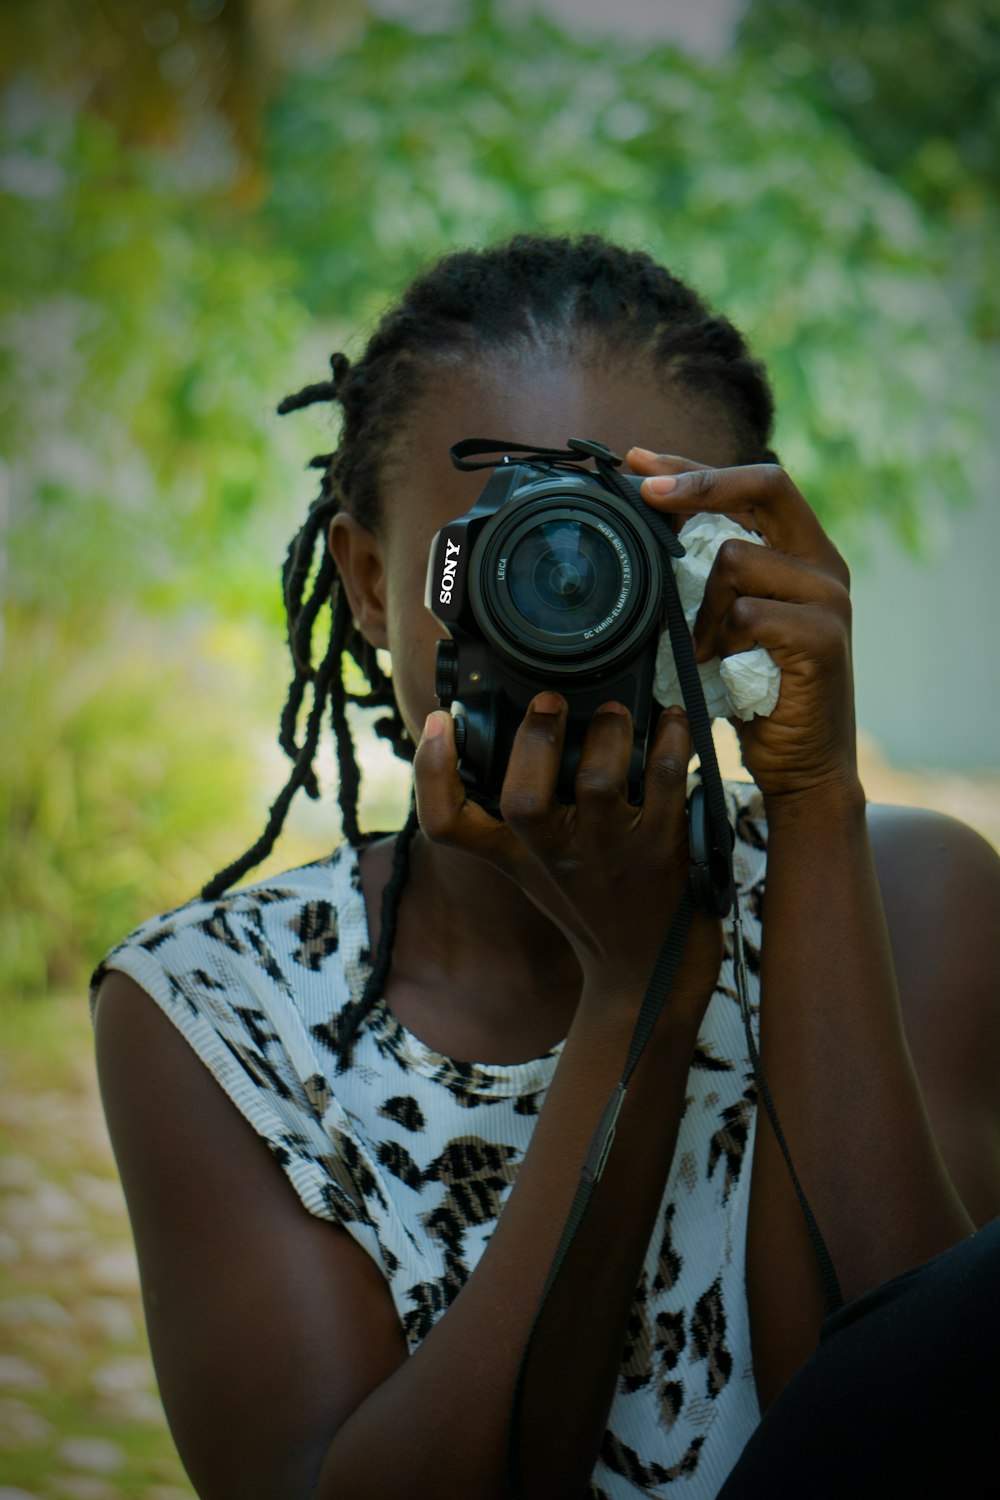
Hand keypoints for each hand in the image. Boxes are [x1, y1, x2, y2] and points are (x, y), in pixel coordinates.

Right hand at [413, 696, 721, 1017]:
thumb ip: (524, 822)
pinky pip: (664, 785)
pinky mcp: (660, 854)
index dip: (431, 772)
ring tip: (616, 711)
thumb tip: (534, 733)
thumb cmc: (594, 912)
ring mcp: (608, 856)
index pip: (448, 825)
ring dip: (608, 733)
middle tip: (550, 701)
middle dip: (535, 737)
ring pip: (598, 783)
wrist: (646, 977)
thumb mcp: (539, 873)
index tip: (437, 722)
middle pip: (522, 798)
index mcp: (513, 858)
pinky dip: (671, 744)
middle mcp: (553, 857)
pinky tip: (674, 722)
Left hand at [627, 448, 857, 812]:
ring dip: (700, 604)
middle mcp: (825, 565)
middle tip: (644, 495)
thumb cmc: (757, 695)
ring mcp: (829, 599)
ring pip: (737, 558)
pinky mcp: (823, 637)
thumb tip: (646, 533)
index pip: (755, 482)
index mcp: (804, 552)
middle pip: (764, 485)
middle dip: (698, 484)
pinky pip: (744, 613)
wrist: (801, 767)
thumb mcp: (727, 623)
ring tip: (703, 649)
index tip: (640, 461)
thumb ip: (708, 576)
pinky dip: (718, 641)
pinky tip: (720, 668)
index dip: (696, 467)